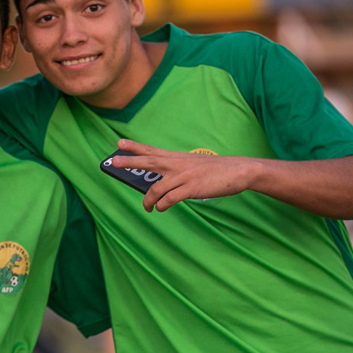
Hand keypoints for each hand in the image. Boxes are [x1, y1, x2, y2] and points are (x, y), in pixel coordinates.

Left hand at [111, 139, 259, 212]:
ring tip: (147, 208)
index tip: (119, 143)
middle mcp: (178, 164)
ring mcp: (184, 176)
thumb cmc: (215, 171)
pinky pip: (170, 199)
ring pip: (157, 188)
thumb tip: (158, 188)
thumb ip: (175, 172)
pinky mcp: (192, 188)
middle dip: (130, 161)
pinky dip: (162, 206)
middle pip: (149, 161)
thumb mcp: (193, 166)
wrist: (239, 171)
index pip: (152, 150)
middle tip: (114, 162)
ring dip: (148, 201)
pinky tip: (160, 209)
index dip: (135, 147)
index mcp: (177, 158)